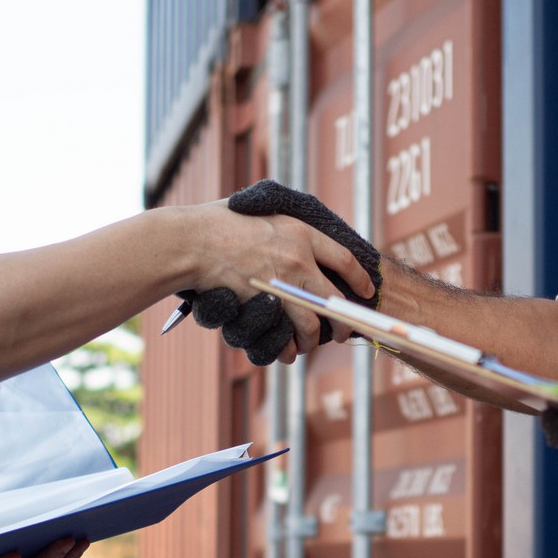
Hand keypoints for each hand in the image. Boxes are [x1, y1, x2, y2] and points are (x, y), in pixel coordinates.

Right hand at [185, 181, 381, 365]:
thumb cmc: (216, 222)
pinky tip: (285, 351)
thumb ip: (280, 221)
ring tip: (306, 346)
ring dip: (311, 340)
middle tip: (342, 333)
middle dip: (343, 323)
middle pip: (335, 300)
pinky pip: (284, 334)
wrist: (191, 242)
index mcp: (300, 233)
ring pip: (312, 324)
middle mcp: (298, 259)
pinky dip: (286, 347)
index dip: (360, 280)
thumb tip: (292, 229)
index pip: (344, 260)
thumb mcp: (258, 206)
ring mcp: (280, 284)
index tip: (367, 291)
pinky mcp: (262, 304)